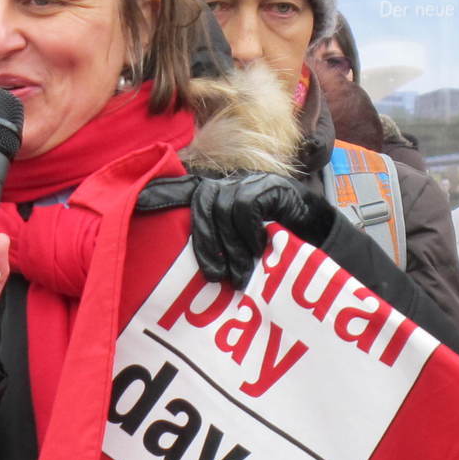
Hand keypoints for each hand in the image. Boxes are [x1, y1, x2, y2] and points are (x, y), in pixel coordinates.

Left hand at [135, 173, 327, 287]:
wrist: (321, 240)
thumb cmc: (275, 249)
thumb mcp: (238, 250)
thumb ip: (214, 246)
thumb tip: (190, 266)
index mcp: (219, 195)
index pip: (184, 188)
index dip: (161, 192)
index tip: (137, 201)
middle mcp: (231, 183)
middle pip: (201, 202)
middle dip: (204, 243)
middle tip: (215, 277)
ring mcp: (251, 182)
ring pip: (222, 207)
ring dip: (230, 246)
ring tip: (240, 275)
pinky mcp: (270, 186)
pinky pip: (246, 207)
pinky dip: (249, 231)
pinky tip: (260, 248)